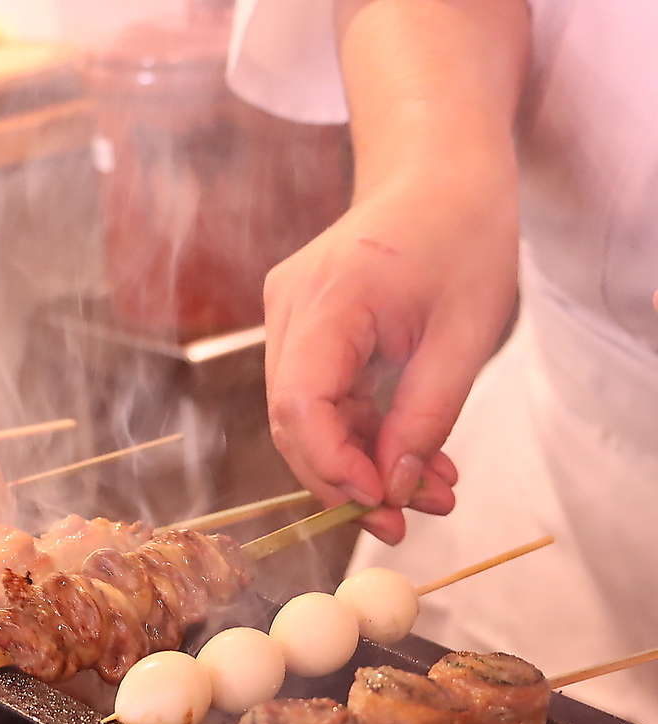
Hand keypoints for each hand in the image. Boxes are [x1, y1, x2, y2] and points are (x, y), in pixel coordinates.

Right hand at [263, 171, 517, 543]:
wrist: (437, 173)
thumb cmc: (462, 233)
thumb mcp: (465, 334)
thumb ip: (426, 418)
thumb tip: (391, 490)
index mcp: (329, 295)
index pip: (299, 404)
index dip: (332, 466)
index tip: (382, 503)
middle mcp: (289, 308)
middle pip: (292, 420)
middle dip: (344, 480)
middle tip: (402, 522)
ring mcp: (287, 317)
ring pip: (304, 417)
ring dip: (357, 463)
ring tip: (424, 491)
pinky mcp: (300, 328)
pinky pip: (318, 398)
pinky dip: (358, 434)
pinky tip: (407, 457)